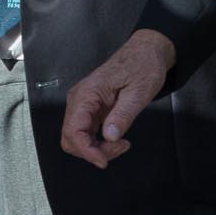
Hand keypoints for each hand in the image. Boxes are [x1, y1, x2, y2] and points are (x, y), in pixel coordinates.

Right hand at [60, 30, 174, 167]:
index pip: (73, 130)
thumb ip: (123, 115)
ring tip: (120, 144)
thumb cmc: (142, 66)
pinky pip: (86, 133)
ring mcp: (83, 105)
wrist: (145, 53)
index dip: (86, 151)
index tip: (104, 161)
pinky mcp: (91, 109)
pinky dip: (99, 143)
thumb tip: (109, 137)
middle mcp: (79, 99)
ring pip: (76, 138)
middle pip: (70, 137)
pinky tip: (117, 139)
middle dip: (91, 151)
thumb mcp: (138, 92)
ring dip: (95, 149)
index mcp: (87, 93)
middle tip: (119, 148)